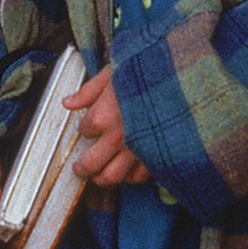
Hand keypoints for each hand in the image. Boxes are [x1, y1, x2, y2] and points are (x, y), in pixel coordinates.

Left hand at [64, 65, 151, 186]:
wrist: (178, 76)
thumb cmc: (146, 70)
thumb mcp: (112, 73)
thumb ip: (89, 91)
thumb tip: (68, 102)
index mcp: (103, 116)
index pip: (85, 131)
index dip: (85, 129)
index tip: (89, 126)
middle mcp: (117, 137)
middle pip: (91, 164)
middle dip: (81, 168)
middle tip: (78, 168)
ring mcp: (136, 150)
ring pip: (112, 177)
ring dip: (101, 178)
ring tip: (98, 175)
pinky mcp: (155, 156)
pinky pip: (139, 177)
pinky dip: (130, 178)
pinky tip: (126, 171)